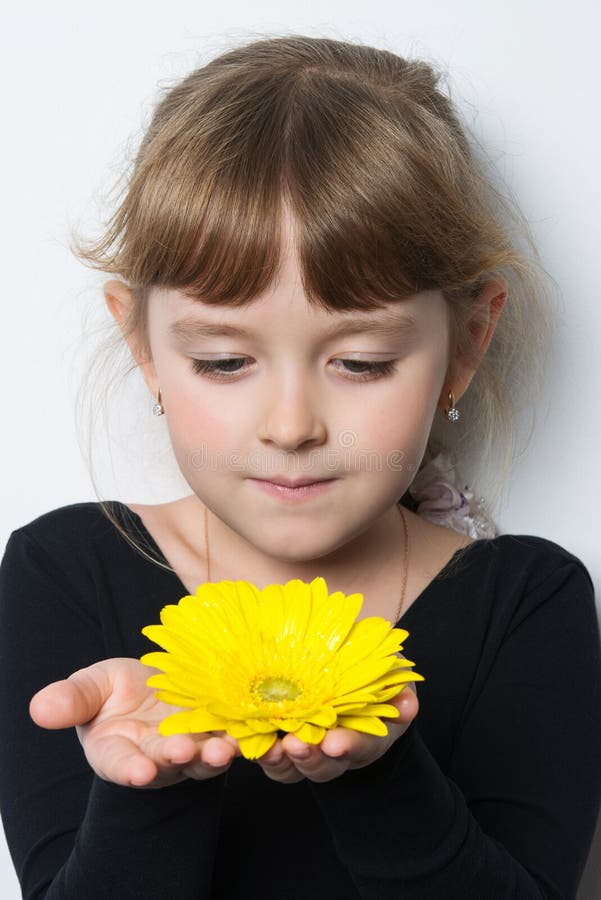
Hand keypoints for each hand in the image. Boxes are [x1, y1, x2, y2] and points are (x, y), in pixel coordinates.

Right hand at [29, 658, 240, 788]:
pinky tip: (252, 728)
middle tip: (182, 753)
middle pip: (166, 763)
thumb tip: (39, 709)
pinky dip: (243, 735)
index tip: (138, 772)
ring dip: (214, 755)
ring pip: (203, 757)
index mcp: (118, 751)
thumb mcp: (91, 688)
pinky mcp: (218, 732)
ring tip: (223, 749)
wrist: (155, 684)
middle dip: (174, 759)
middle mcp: (155, 757)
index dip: (130, 770)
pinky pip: (232, 736)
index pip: (121, 765)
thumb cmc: (116, 692)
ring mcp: (190, 747)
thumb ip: (72, 700)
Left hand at [255, 684, 418, 783]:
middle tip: (295, 745)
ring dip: (278, 759)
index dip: (349, 746)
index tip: (336, 742)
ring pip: (288, 767)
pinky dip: (251, 746)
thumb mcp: (392, 677)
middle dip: (309, 758)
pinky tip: (240, 736)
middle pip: (321, 766)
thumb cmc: (373, 673)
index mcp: (367, 736)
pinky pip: (261, 749)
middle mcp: (334, 750)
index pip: (361, 747)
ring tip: (268, 747)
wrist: (344, 672)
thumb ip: (400, 691)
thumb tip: (407, 705)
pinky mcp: (274, 738)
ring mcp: (304, 747)